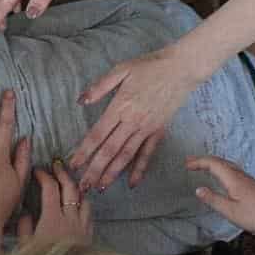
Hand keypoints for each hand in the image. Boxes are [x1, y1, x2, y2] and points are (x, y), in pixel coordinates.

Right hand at [15, 162, 91, 245]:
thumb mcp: (25, 246)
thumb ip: (24, 227)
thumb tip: (25, 214)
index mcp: (52, 219)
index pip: (50, 189)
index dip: (44, 176)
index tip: (38, 171)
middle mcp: (70, 219)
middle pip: (70, 188)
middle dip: (63, 174)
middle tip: (56, 166)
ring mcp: (82, 227)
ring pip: (84, 200)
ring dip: (76, 189)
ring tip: (70, 185)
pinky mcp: (89, 237)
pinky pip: (89, 215)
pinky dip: (84, 206)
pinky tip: (79, 207)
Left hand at [70, 48, 198, 190]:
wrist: (181, 69)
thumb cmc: (149, 67)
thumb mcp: (121, 69)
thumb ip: (100, 86)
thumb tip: (81, 101)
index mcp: (120, 107)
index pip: (98, 134)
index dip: (84, 151)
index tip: (73, 164)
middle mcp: (132, 122)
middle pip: (109, 150)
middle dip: (95, 170)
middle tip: (83, 187)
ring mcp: (147, 129)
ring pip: (126, 156)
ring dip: (112, 173)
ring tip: (100, 187)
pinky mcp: (159, 132)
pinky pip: (147, 154)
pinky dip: (139, 169)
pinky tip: (132, 183)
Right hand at [187, 156, 254, 241]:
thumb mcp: (231, 211)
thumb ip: (214, 200)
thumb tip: (198, 189)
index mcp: (233, 179)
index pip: (213, 164)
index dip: (198, 162)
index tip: (186, 164)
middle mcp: (240, 175)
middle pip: (220, 161)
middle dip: (204, 160)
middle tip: (191, 162)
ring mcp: (248, 179)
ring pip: (228, 165)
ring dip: (214, 163)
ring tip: (204, 166)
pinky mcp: (253, 185)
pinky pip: (233, 170)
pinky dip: (222, 168)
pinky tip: (224, 177)